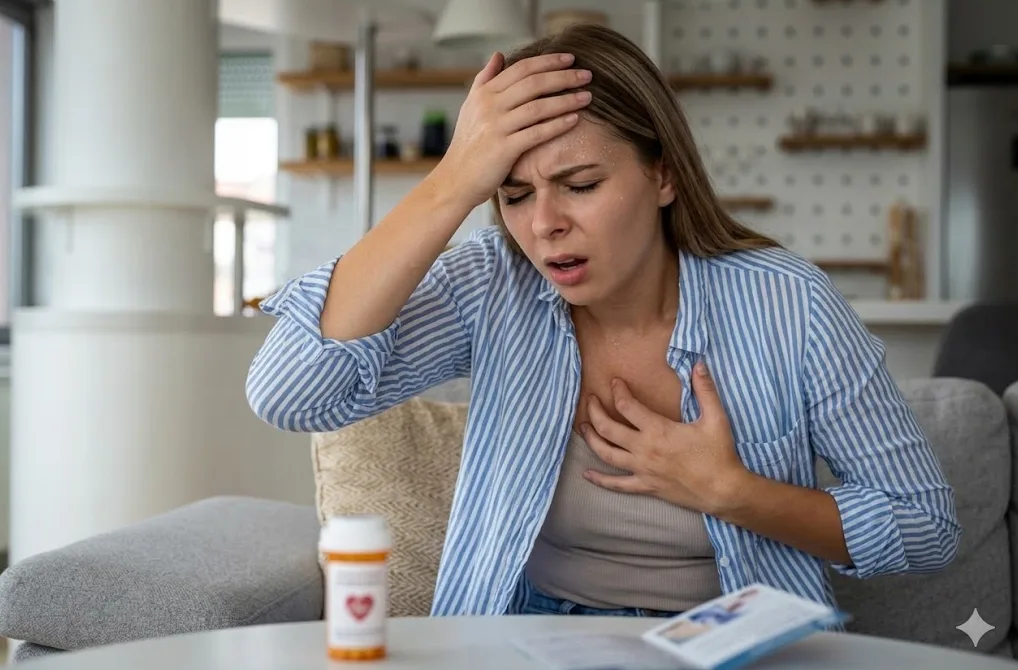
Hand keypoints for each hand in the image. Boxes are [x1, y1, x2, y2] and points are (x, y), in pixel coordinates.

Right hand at [435, 52, 592, 208]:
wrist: (455, 180)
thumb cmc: (467, 145)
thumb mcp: (471, 107)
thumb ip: (485, 79)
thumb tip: (499, 55)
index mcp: (484, 93)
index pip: (521, 69)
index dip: (548, 61)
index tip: (569, 59)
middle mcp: (489, 106)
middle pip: (533, 83)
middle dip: (563, 77)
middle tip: (586, 74)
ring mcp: (496, 127)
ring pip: (537, 107)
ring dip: (565, 100)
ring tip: (587, 96)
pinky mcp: (504, 150)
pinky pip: (536, 133)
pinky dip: (557, 125)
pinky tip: (574, 119)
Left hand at [580, 361, 748, 514]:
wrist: (723, 490)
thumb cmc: (719, 454)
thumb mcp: (716, 418)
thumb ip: (705, 390)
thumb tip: (698, 364)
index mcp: (658, 430)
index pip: (627, 406)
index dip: (618, 391)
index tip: (615, 382)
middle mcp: (644, 449)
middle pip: (608, 428)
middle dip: (594, 411)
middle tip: (590, 400)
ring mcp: (642, 470)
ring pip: (606, 454)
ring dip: (591, 439)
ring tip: (582, 427)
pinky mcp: (646, 486)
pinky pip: (617, 485)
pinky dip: (600, 480)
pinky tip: (587, 475)